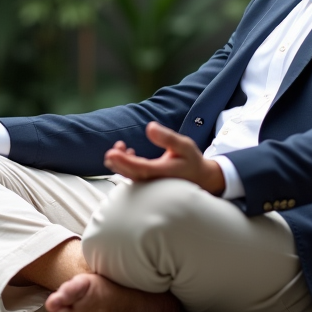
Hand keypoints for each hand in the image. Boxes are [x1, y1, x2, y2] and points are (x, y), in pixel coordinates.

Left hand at [103, 122, 225, 195]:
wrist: (199, 178)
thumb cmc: (190, 160)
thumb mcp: (184, 145)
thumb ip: (168, 137)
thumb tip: (149, 127)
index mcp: (163, 172)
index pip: (140, 168)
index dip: (124, 161)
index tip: (112, 153)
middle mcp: (154, 180)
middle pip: (131, 174)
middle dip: (118, 162)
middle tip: (113, 150)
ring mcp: (150, 183)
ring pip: (129, 175)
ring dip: (120, 162)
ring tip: (119, 146)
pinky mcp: (147, 182)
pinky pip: (132, 175)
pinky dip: (124, 165)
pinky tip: (128, 152)